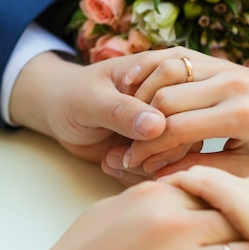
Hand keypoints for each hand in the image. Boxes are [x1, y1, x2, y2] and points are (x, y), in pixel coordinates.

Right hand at [1, 179, 248, 249]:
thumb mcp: (109, 211)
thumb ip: (152, 199)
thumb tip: (186, 195)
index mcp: (153, 196)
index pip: (217, 189)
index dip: (224, 206)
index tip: (222, 221)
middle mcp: (172, 225)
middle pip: (239, 219)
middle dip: (241, 233)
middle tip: (234, 247)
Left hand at [9, 51, 175, 162]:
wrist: (59, 112)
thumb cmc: (74, 95)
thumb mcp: (91, 100)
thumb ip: (122, 110)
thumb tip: (158, 125)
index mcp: (160, 74)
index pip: (186, 99)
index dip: (164, 125)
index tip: (130, 138)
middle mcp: (170, 100)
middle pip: (189, 133)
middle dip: (155, 153)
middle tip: (121, 156)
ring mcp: (165, 126)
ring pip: (178, 156)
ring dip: (144, 168)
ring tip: (111, 160)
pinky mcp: (157, 148)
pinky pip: (161, 169)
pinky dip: (136, 175)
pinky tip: (111, 165)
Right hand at [103, 49, 248, 183]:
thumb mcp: (247, 167)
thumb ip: (202, 168)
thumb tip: (158, 176)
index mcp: (239, 115)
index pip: (175, 129)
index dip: (147, 149)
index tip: (131, 164)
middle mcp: (229, 84)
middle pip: (163, 99)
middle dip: (141, 127)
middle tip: (131, 148)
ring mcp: (223, 66)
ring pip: (164, 74)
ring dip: (144, 98)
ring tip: (137, 124)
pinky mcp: (218, 59)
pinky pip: (175, 60)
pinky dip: (154, 78)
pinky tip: (145, 98)